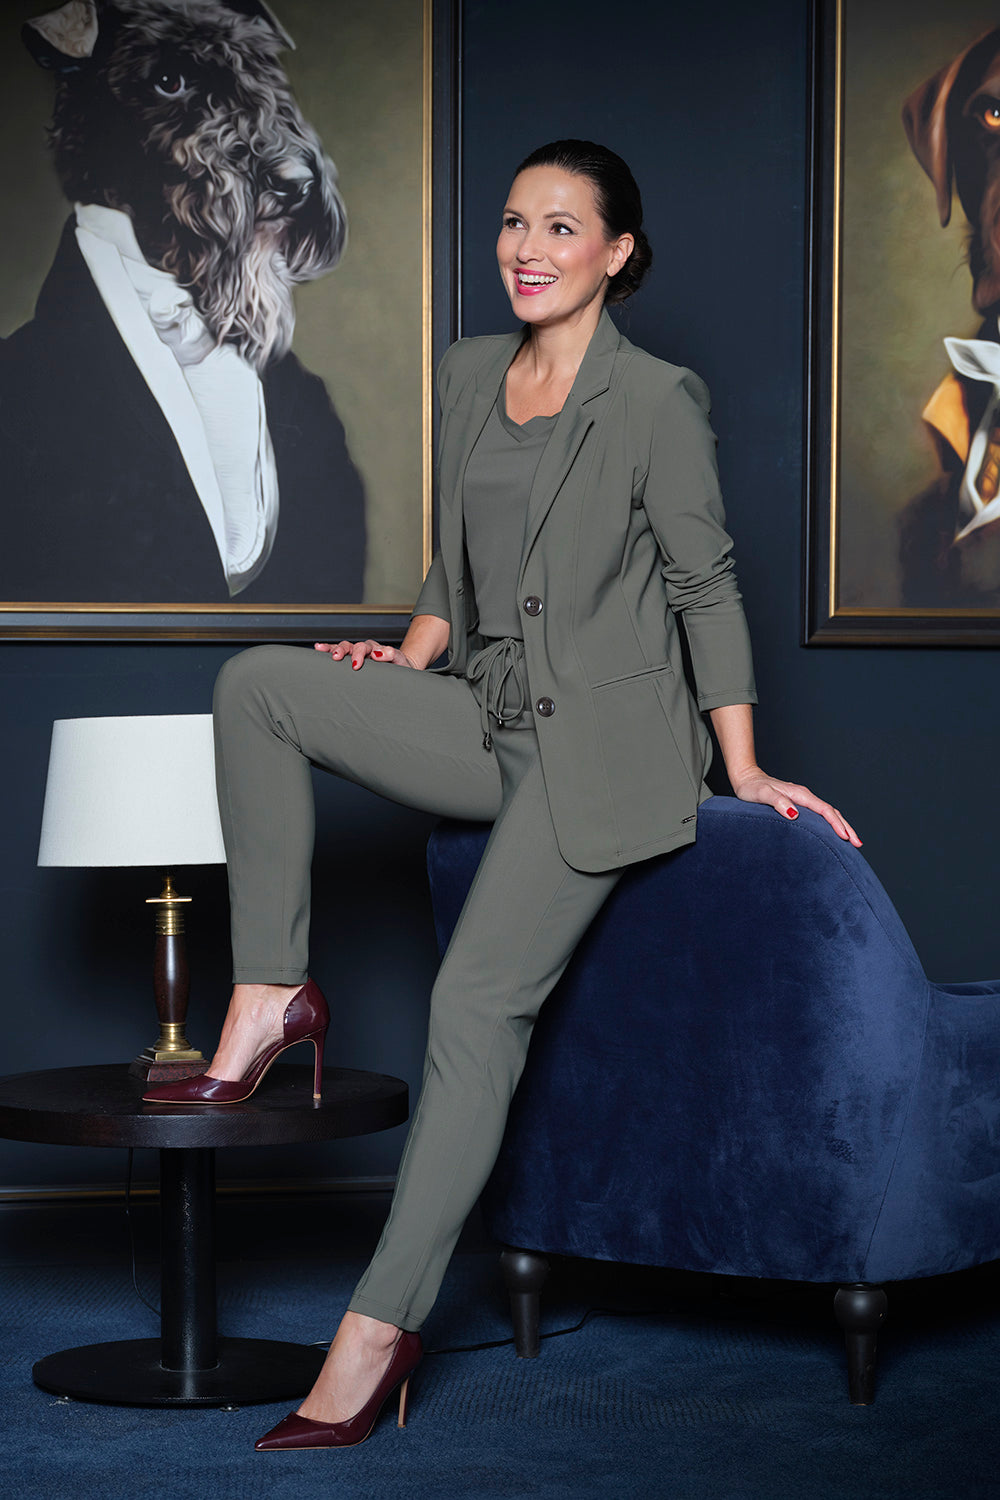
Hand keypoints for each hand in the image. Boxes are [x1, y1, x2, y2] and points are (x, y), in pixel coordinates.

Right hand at [313, 639, 417, 670]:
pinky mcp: (352, 660)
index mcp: (376, 649)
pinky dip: (329, 649)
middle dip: (342, 650)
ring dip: (332, 648)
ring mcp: (358, 654)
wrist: (403, 670)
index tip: (355, 665)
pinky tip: (319, 649)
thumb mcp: (400, 661)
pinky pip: (340, 653)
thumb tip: (378, 653)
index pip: (364, 648)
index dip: (358, 655)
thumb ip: (392, 655)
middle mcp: (365, 649)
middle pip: (351, 645)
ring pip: (343, 647)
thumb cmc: (402, 667)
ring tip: (321, 649)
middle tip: (336, 658)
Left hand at [730, 769, 861, 846]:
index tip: (846, 837)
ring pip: (828, 813)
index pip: (824, 810)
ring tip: (852, 841)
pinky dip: (831, 823)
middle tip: (858, 844)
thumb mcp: (762, 795)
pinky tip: (832, 832)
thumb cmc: (751, 788)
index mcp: (800, 794)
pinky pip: (820, 814)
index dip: (836, 824)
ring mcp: (803, 800)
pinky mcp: (799, 803)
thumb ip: (777, 802)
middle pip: (832, 812)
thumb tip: (794, 814)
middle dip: (846, 827)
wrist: (746, 778)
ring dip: (841, 825)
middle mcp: (804, 796)